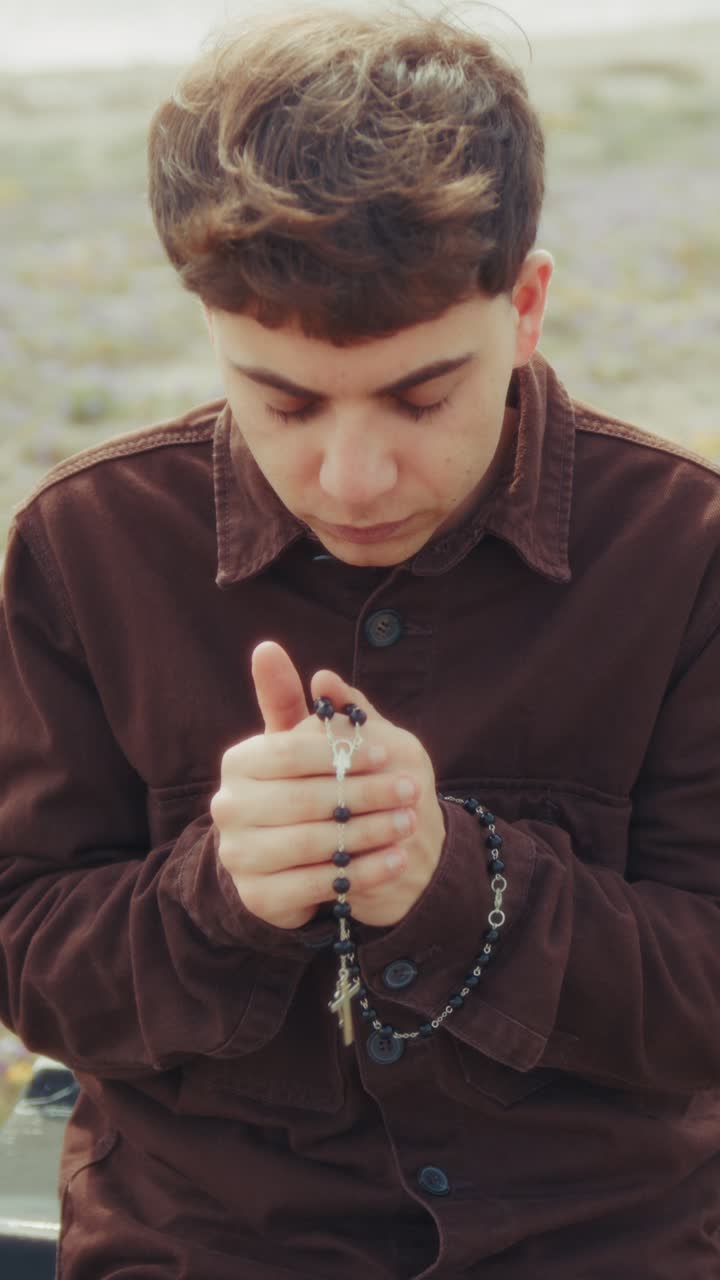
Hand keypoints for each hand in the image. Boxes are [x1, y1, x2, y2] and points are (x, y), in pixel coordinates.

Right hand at [210, 641, 445, 929]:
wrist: (294, 859)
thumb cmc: (308, 787)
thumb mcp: (308, 744)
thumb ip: (302, 703)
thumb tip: (283, 656)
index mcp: (239, 763)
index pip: (289, 753)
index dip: (340, 754)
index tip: (385, 754)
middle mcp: (228, 808)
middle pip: (305, 799)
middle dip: (365, 794)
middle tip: (410, 791)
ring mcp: (239, 855)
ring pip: (313, 842)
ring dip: (369, 832)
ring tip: (407, 823)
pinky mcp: (257, 896)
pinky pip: (316, 884)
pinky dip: (361, 872)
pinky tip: (395, 860)